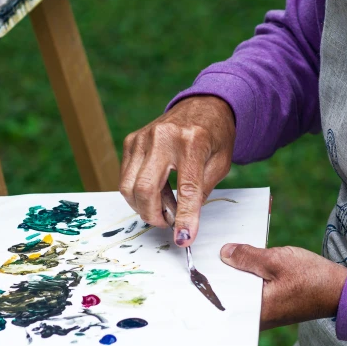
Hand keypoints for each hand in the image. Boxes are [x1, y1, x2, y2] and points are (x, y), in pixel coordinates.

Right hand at [120, 96, 235, 245]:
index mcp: (193, 141)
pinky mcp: (131, 141)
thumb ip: (202, 193)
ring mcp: (142, 137)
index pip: (186, 188)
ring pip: (128, 187)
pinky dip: (139, 193)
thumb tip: (183, 225)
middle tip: (168, 223)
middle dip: (153, 216)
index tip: (184, 239)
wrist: (203, 106)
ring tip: (165, 206)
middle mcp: (163, 137)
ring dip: (144, 206)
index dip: (185, 218)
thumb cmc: (215, 136)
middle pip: (144, 189)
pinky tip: (158, 191)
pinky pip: (126, 178)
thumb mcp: (220, 165)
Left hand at [220, 244, 346, 329]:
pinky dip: (247, 278)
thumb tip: (224, 253)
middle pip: (229, 295)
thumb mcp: (278, 260)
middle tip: (210, 253)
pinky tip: (243, 262)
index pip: (222, 297)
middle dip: (221, 274)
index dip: (209, 278)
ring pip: (240, 292)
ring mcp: (262, 315)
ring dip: (235, 274)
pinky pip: (251, 292)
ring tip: (224, 254)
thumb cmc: (313, 279)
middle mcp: (256, 318)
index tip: (198, 263)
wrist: (340, 292)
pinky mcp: (269, 308)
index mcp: (255, 311)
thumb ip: (248, 256)